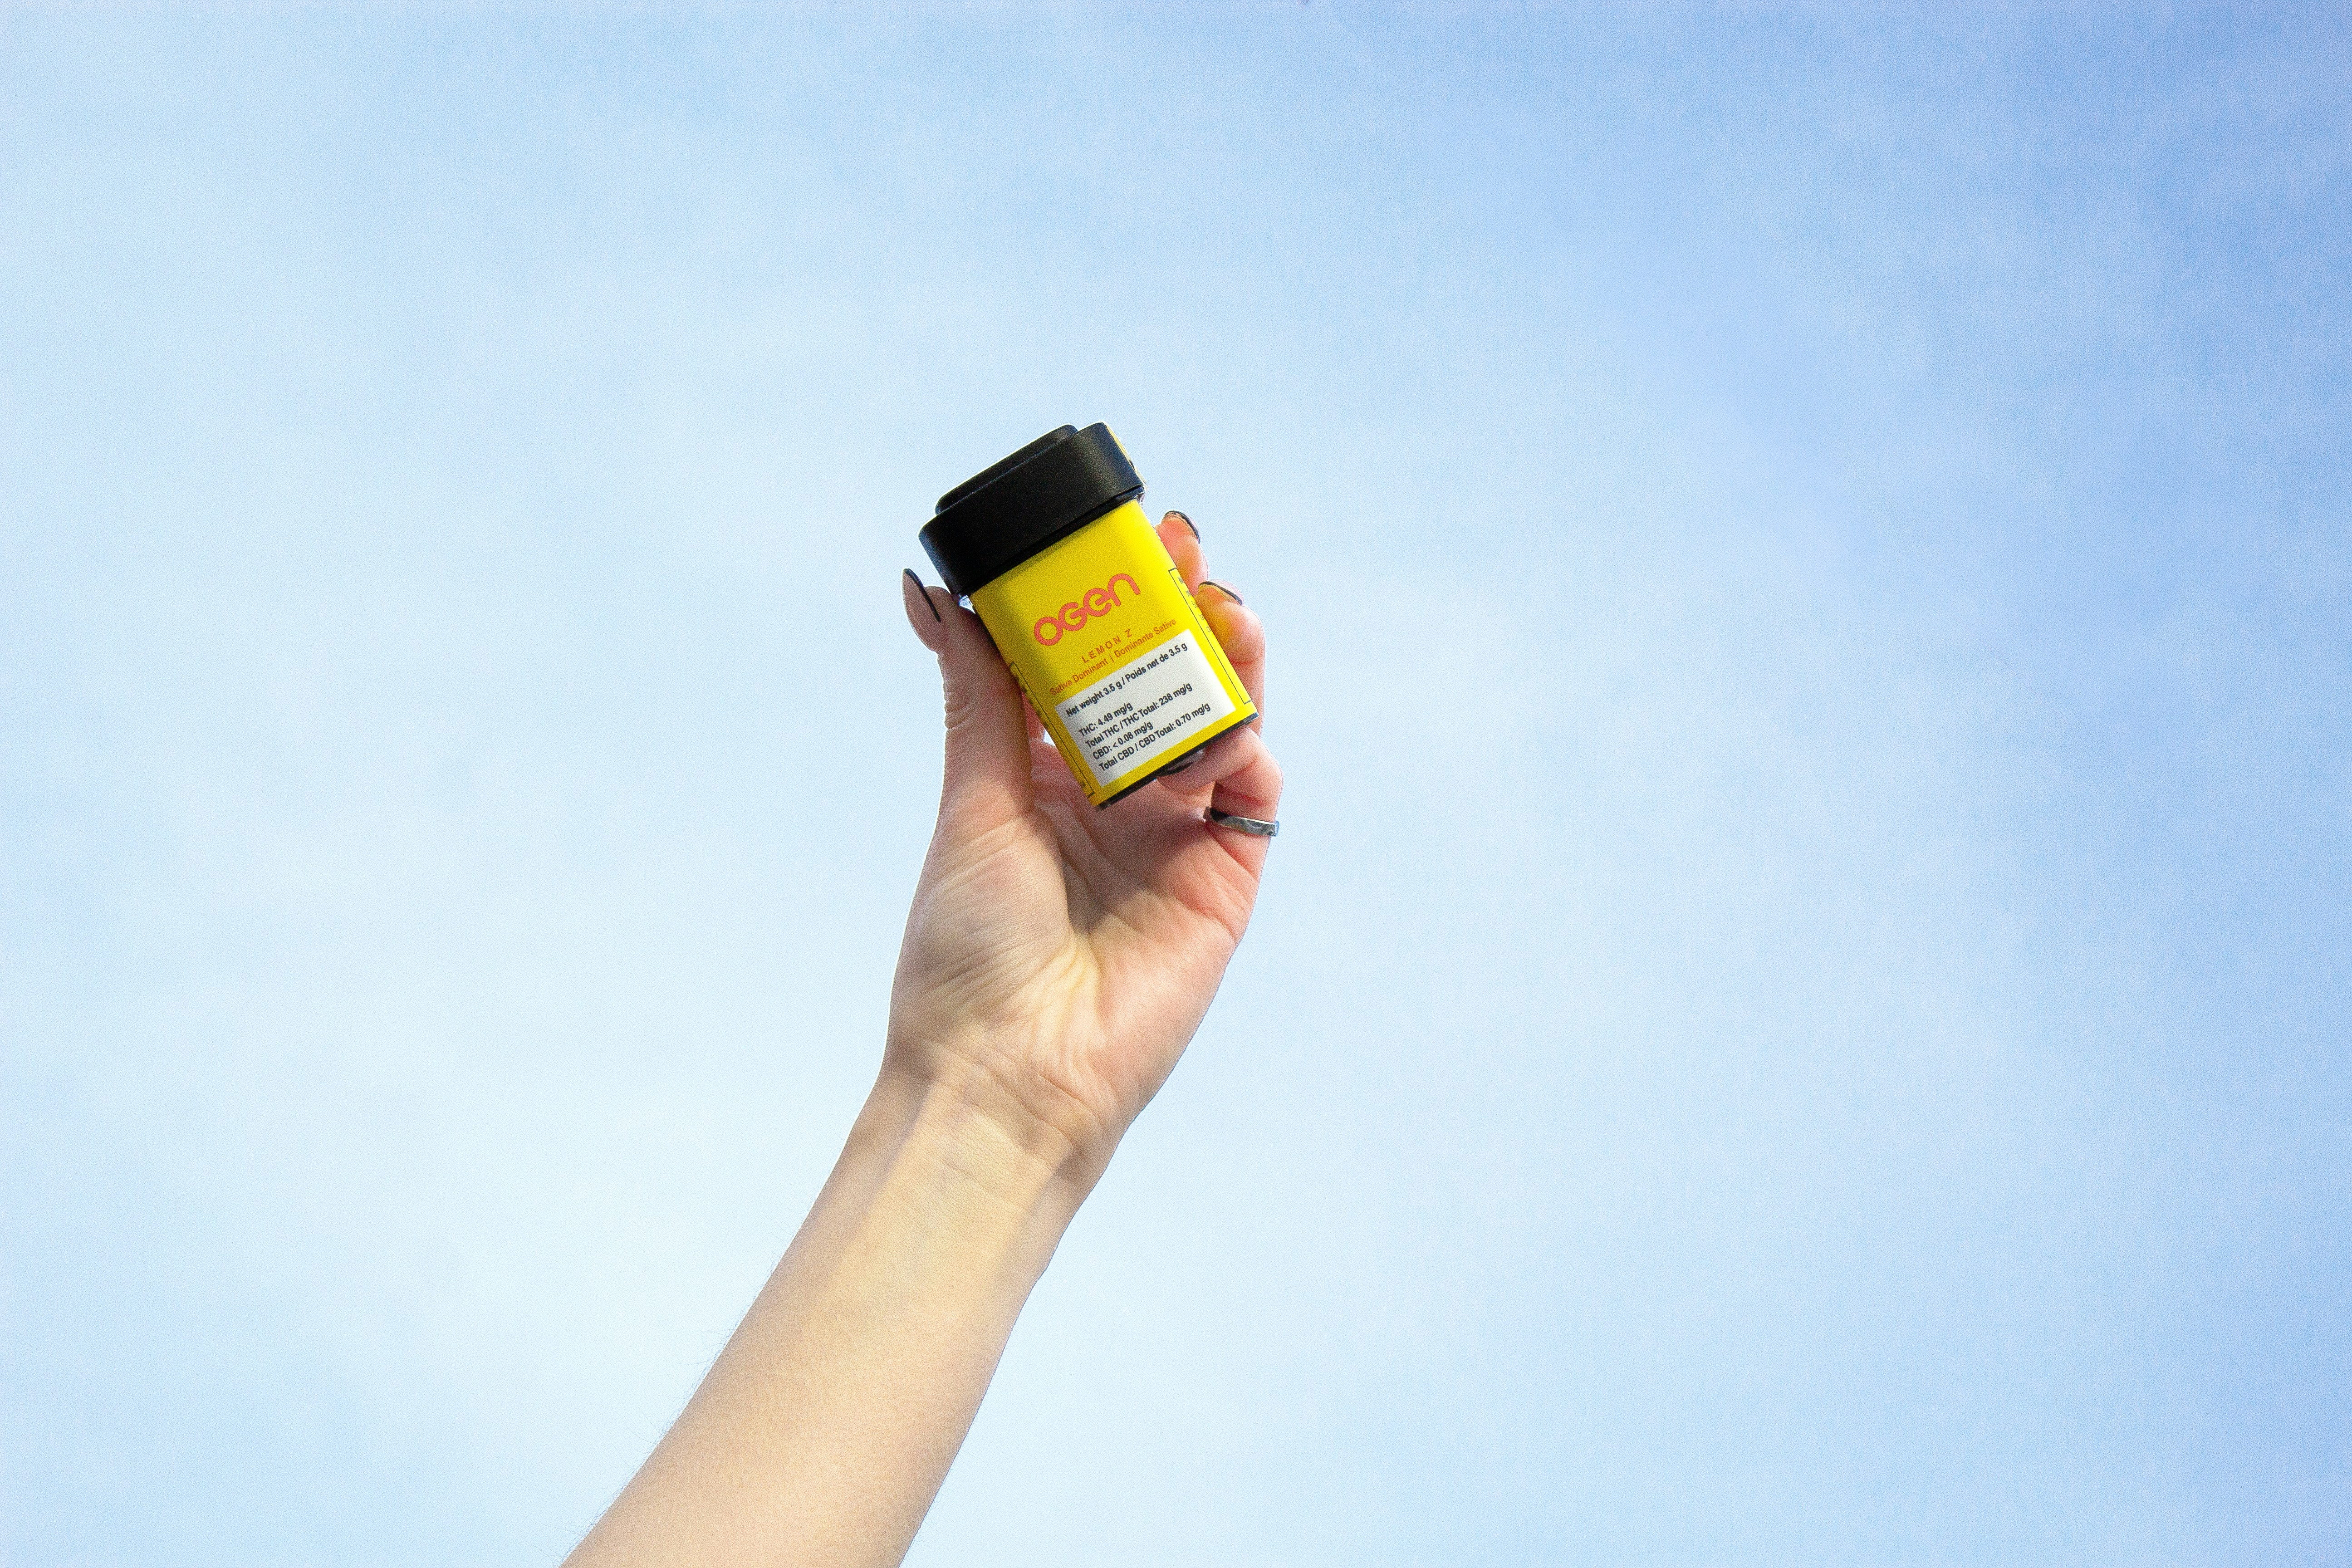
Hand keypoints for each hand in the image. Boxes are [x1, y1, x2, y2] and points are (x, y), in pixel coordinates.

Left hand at [894, 510, 1279, 1180]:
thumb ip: (978, 695)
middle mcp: (1116, 798)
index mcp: (1046, 775)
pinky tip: (1228, 736)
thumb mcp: (972, 804)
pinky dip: (1248, 756)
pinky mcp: (1221, 882)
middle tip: (1185, 551)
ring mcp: (1174, 837)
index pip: (1091, 666)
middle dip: (1180, 614)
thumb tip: (931, 590)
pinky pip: (1254, 800)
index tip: (1121, 538)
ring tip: (1225, 618)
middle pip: (1164, 684)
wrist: (1007, 1074)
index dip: (1110, 602)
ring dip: (1227, 668)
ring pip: (1220, 727)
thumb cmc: (965, 953)